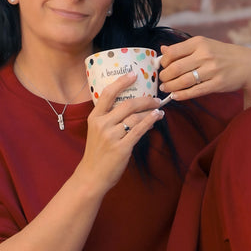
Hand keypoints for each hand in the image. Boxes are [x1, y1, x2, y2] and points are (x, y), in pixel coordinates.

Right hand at [81, 74, 164, 190]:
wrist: (92, 176)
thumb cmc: (97, 154)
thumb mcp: (97, 132)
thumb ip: (109, 119)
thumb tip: (133, 108)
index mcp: (95, 117)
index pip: (108, 93)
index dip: (122, 82)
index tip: (134, 74)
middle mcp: (102, 124)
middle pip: (127, 104)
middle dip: (145, 99)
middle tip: (155, 98)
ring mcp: (112, 136)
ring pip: (135, 117)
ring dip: (150, 111)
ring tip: (158, 110)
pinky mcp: (122, 147)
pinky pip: (139, 130)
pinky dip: (150, 121)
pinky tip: (156, 117)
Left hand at [159, 36, 250, 122]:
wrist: (247, 64)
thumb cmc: (221, 55)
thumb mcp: (204, 45)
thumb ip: (183, 48)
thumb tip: (162, 50)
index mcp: (199, 43)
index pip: (172, 52)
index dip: (163, 62)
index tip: (162, 67)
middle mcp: (205, 55)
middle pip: (176, 68)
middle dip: (164, 77)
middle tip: (162, 81)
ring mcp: (212, 70)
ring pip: (184, 81)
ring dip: (171, 87)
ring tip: (166, 89)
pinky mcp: (217, 84)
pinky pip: (195, 91)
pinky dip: (182, 95)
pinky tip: (176, 96)